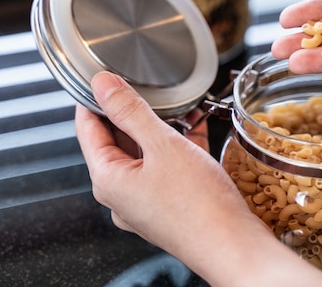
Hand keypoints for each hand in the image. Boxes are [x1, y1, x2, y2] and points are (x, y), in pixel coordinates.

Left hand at [75, 71, 321, 286]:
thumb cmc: (198, 205)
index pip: (88, 128)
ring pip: (145, 153)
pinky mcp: (168, 206)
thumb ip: (130, 111)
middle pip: (118, 141)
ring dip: (161, 128)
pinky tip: (196, 129)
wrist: (233, 246)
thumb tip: (102, 84)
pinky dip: (177, 147)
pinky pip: (166, 168)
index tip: (106, 75)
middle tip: (152, 87)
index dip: (95, 98)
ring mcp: (145, 203)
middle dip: (136, 112)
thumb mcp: (162, 146)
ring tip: (181, 107)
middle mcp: (121, 195)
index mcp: (108, 180)